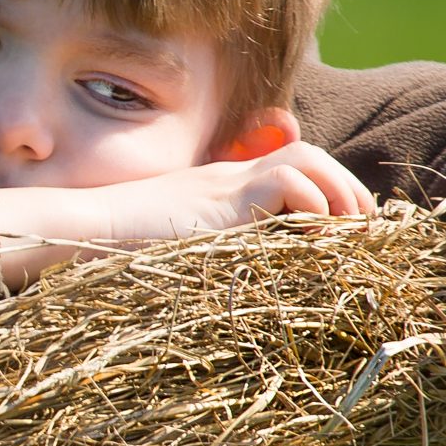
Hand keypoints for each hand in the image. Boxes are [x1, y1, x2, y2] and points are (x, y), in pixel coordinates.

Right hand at [0, 142, 375, 285]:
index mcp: (219, 187)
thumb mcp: (172, 248)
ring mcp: (224, 183)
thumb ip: (205, 250)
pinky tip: (316, 231)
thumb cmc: (115, 250)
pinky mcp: (223, 199)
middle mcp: (227, 176)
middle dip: (345, 190)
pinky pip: (288, 182)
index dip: (326, 190)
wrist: (83, 231)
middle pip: (306, 154)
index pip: (290, 166)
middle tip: (362, 229)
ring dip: (337, 192)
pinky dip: (313, 203)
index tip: (346, 227)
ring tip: (348, 228)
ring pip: (306, 159)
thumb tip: (232, 292)